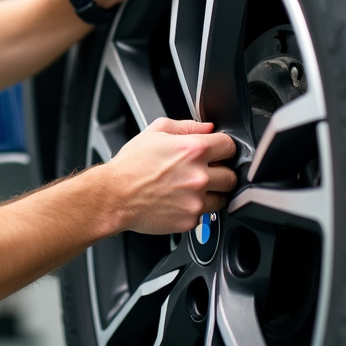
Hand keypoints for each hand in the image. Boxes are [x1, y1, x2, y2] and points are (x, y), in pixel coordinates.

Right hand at [103, 118, 236, 234]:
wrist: (114, 196)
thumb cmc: (131, 165)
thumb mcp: (155, 131)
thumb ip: (187, 126)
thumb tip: (208, 127)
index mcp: (193, 150)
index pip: (230, 146)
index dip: (223, 149)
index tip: (217, 153)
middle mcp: (199, 175)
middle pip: (231, 175)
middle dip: (220, 173)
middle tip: (204, 173)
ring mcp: (196, 200)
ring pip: (223, 197)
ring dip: (212, 193)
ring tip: (191, 189)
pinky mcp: (190, 219)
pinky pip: (205, 214)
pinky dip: (196, 209)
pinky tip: (179, 201)